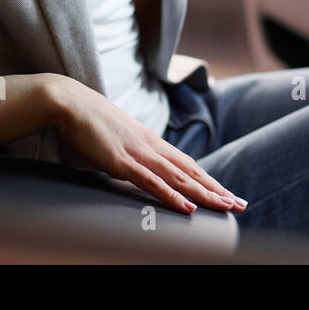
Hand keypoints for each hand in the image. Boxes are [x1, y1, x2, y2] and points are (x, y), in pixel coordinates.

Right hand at [46, 75, 245, 214]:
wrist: (69, 103)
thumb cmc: (89, 122)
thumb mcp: (116, 140)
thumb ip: (130, 154)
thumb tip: (137, 168)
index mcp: (151, 142)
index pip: (187, 164)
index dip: (208, 180)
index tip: (226, 193)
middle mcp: (151, 146)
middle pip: (191, 171)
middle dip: (216, 189)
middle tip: (239, 203)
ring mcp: (138, 153)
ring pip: (179, 177)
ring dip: (204, 193)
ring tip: (224, 206)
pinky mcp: (122, 161)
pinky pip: (152, 181)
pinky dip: (172, 195)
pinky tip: (187, 206)